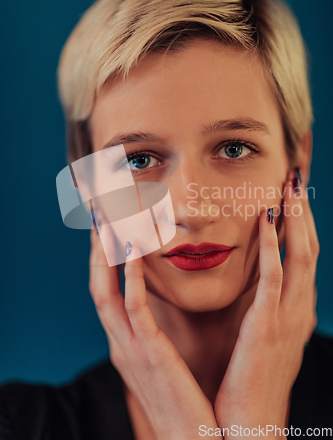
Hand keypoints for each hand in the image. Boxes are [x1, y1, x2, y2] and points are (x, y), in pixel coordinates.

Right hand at [89, 224, 217, 439]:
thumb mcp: (159, 362)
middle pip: (96, 284)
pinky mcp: (148, 354)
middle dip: (95, 249)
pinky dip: (128, 280)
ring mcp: (129, 348)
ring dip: (104, 256)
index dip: (101, 258)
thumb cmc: (180, 401)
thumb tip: (156, 313)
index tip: (107, 227)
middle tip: (98, 214)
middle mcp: (118, 341)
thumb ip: (151, 336)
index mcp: (123, 341)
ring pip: (106, 292)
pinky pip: (134, 311)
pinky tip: (131, 254)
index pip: (104, 290)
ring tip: (107, 222)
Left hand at [214, 169, 318, 438]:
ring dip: (295, 219)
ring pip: (300, 256)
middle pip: (309, 248)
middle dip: (303, 211)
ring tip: (289, 187)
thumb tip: (258, 281)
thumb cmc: (251, 378)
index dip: (301, 222)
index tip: (291, 193)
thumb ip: (265, 306)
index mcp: (296, 309)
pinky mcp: (268, 326)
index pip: (304, 255)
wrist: (250, 424)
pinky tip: (266, 220)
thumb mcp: (264, 335)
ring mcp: (288, 316)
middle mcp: (299, 308)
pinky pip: (274, 278)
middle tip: (295, 178)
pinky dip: (273, 246)